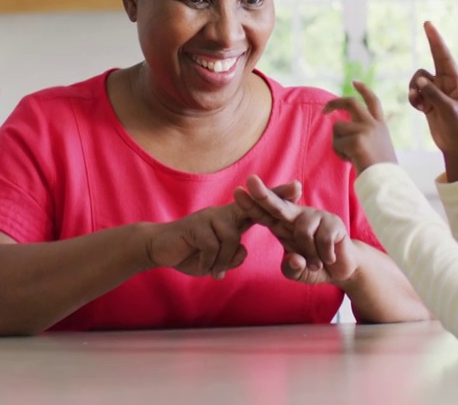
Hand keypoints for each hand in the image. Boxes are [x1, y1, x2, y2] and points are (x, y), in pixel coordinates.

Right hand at [144, 182, 298, 279]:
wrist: (159, 248)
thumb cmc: (190, 253)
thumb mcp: (216, 261)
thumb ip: (231, 257)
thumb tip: (242, 251)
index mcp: (231, 221)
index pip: (258, 208)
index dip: (276, 199)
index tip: (298, 189)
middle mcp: (223, 214)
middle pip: (253, 205)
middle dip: (276, 197)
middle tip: (298, 188)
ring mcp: (209, 217)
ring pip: (232, 239)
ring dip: (223, 260)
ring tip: (213, 269)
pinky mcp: (196, 226)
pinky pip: (214, 247)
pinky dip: (210, 261)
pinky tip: (202, 265)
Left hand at [233, 175, 360, 286]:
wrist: (342, 268)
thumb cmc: (314, 266)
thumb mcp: (298, 272)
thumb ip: (292, 268)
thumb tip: (295, 258)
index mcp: (283, 226)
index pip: (264, 215)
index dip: (251, 204)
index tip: (238, 192)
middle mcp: (297, 217)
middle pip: (278, 205)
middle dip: (264, 194)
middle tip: (251, 181)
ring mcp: (316, 216)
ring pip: (303, 231)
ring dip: (310, 254)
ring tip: (317, 263)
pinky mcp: (334, 221)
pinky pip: (323, 239)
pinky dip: (325, 255)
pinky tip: (329, 257)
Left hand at [323, 81, 396, 172]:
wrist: (387, 180)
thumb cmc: (381, 170)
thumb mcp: (378, 146)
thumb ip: (365, 134)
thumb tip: (341, 128)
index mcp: (380, 125)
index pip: (373, 101)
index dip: (363, 90)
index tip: (354, 82)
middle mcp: (373, 124)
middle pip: (351, 103)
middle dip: (335, 103)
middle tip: (324, 110)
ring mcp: (365, 130)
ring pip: (337, 128)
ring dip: (338, 143)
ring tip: (350, 156)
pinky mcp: (356, 140)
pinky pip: (336, 143)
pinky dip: (340, 153)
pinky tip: (351, 161)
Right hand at [409, 21, 457, 160]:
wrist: (457, 145)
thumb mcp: (449, 109)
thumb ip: (434, 93)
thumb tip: (419, 80)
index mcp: (455, 81)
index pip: (443, 56)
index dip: (435, 39)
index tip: (428, 24)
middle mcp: (445, 83)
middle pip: (425, 68)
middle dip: (419, 76)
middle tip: (419, 87)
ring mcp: (436, 93)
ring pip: (417, 81)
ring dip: (414, 90)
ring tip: (420, 104)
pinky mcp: (428, 102)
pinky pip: (414, 93)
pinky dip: (414, 99)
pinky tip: (420, 109)